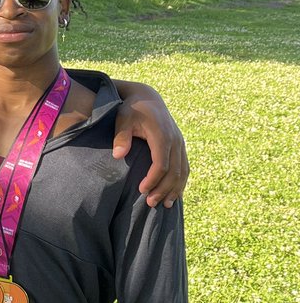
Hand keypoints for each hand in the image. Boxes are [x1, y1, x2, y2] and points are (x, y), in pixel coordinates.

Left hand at [113, 82, 188, 206]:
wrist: (147, 97)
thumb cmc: (131, 109)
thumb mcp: (123, 118)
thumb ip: (121, 136)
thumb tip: (118, 155)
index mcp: (162, 135)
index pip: (161, 164)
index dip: (153, 179)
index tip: (141, 190)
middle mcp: (175, 140)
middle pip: (174, 171)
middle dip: (163, 189)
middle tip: (150, 203)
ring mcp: (180, 143)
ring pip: (183, 171)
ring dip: (175, 189)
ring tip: (165, 205)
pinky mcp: (180, 145)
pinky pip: (184, 166)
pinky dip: (181, 181)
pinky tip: (174, 194)